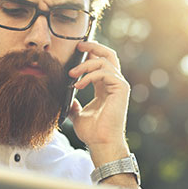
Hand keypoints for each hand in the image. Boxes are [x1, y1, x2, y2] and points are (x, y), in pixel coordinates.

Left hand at [67, 41, 132, 175]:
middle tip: (78, 46)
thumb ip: (74, 105)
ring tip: (72, 74)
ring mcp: (119, 85)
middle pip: (109, 54)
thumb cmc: (92, 132)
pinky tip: (79, 84)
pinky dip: (90, 75)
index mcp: (105, 86)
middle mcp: (114, 83)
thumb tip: (66, 100)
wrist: (101, 143)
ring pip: (104, 61)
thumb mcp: (78, 115)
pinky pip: (105, 72)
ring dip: (86, 65)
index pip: (101, 61)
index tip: (76, 49)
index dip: (90, 52)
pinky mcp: (121, 89)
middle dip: (93, 46)